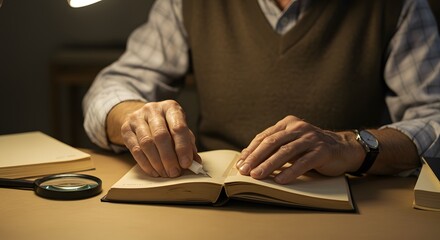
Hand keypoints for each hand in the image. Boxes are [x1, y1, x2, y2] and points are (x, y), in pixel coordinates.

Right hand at [120, 100, 199, 177]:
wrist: (143, 117)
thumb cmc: (166, 125)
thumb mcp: (180, 130)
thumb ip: (188, 144)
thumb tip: (195, 163)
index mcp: (170, 107)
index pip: (178, 127)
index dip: (183, 147)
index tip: (186, 163)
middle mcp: (153, 109)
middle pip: (160, 136)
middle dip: (169, 158)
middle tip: (174, 172)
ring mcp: (137, 118)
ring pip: (146, 143)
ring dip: (157, 163)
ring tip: (165, 173)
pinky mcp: (126, 128)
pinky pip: (135, 149)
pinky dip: (146, 164)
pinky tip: (154, 171)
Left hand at [236, 115, 363, 183]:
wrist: (342, 149)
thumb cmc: (311, 148)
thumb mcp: (291, 143)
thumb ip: (274, 147)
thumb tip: (248, 159)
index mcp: (288, 124)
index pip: (264, 136)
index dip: (251, 150)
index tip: (240, 163)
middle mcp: (299, 128)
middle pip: (272, 142)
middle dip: (256, 157)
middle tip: (245, 170)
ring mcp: (311, 138)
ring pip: (285, 152)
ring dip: (269, 165)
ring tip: (258, 175)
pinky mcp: (322, 150)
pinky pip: (303, 162)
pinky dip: (290, 171)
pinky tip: (280, 180)